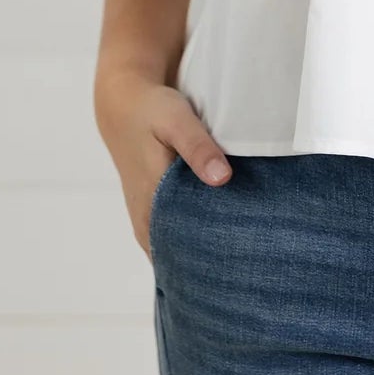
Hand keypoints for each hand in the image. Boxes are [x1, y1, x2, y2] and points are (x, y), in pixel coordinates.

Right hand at [93, 65, 233, 258]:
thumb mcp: (176, 120)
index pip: (183, 251)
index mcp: (152, 202)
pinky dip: (191, 242)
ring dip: (201, 254)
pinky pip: (172, 239)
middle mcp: (146, 218)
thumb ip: (198, 148)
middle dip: (211, 263)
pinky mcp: (150, 213)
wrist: (124, 106)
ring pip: (175, 250)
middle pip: (181, 257)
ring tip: (238, 262)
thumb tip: (222, 178)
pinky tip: (217, 242)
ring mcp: (146, 219)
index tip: (243, 267)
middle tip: (249, 268)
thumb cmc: (153, 111)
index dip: (212, 261)